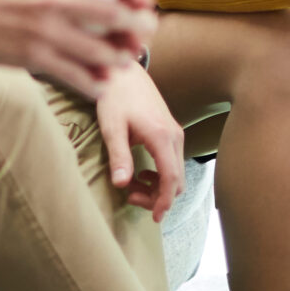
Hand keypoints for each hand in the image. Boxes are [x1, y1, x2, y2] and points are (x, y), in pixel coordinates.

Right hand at [0, 0, 156, 96]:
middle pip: (119, 13)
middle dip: (141, 20)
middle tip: (144, 21)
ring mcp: (45, 33)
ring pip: (105, 52)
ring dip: (124, 54)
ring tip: (127, 53)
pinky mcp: (34, 60)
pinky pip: (78, 77)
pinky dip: (97, 82)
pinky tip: (103, 80)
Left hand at [94, 58, 185, 219]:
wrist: (124, 72)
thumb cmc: (115, 97)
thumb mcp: (112, 127)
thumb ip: (119, 156)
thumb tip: (122, 185)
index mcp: (162, 137)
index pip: (171, 179)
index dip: (164, 202)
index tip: (155, 218)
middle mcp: (175, 136)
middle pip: (177, 180)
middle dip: (158, 197)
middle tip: (130, 197)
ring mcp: (175, 134)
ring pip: (177, 173)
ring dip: (158, 187)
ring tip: (131, 185)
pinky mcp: (171, 132)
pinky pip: (173, 162)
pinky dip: (161, 175)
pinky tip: (140, 173)